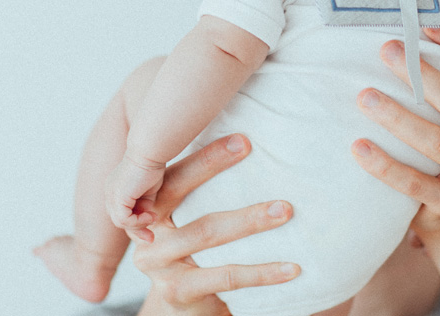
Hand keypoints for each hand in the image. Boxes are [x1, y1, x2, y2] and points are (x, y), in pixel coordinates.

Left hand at [105, 155, 165, 233]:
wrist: (150, 151)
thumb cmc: (153, 165)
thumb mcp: (148, 191)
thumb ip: (144, 205)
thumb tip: (146, 220)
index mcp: (115, 189)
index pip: (121, 213)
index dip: (136, 223)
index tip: (151, 230)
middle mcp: (110, 193)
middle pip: (119, 219)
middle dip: (136, 230)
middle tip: (151, 239)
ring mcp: (111, 195)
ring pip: (120, 222)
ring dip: (139, 224)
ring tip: (153, 218)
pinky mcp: (116, 198)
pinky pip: (124, 220)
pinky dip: (138, 221)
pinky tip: (150, 215)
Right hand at [131, 134, 300, 314]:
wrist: (187, 306)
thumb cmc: (199, 250)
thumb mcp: (193, 218)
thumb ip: (204, 189)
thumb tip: (251, 144)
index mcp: (150, 206)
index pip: (172, 172)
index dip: (205, 156)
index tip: (242, 140)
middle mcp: (148, 232)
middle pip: (180, 194)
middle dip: (215, 167)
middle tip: (252, 149)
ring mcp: (158, 264)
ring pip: (206, 234)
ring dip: (250, 220)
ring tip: (285, 210)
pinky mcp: (177, 292)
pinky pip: (225, 276)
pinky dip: (262, 271)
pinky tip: (292, 267)